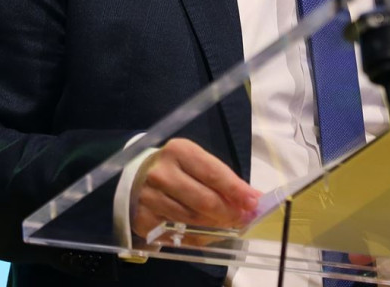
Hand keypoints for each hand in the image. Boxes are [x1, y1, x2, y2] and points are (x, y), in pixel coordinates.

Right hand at [131, 138, 260, 240]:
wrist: (136, 176)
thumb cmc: (175, 167)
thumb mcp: (197, 162)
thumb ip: (223, 178)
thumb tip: (253, 198)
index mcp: (179, 152)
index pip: (214, 174)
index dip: (236, 190)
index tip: (253, 202)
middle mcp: (162, 173)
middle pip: (204, 200)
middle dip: (228, 212)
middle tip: (242, 219)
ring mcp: (150, 198)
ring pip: (192, 220)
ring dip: (215, 226)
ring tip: (227, 225)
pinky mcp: (143, 220)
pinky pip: (178, 235)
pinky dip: (197, 237)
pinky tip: (207, 233)